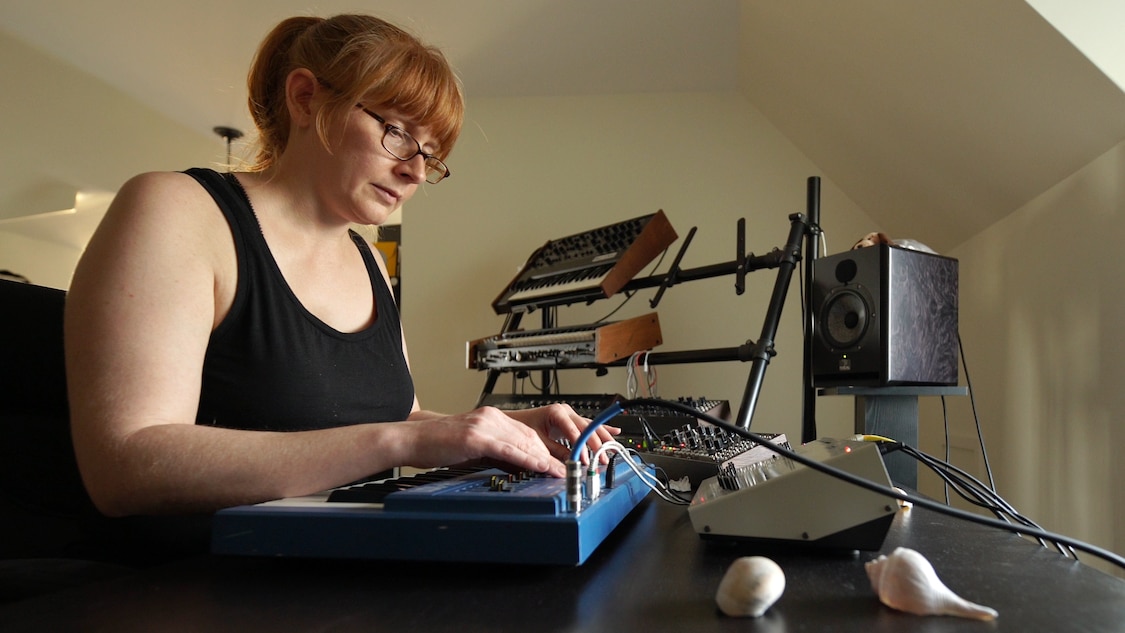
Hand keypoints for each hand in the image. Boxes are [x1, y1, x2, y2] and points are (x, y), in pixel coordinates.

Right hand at [405, 407, 568, 476]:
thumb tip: (516, 466)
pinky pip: (508, 449)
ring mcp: (484, 426)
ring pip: (523, 442)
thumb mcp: (473, 447)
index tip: (558, 462)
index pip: (526, 433)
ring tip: (559, 472)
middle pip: (529, 437)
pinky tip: (540, 467)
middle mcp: (491, 417)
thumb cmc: (438, 445)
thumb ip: (495, 452)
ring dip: (544, 459)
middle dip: (550, 455)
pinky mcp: (476, 437)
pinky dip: (527, 459)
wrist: (413, 439)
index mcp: (491, 417)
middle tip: (565, 470)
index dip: (544, 449)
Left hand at [502, 403, 619, 464]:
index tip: (585, 459)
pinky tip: (615, 431)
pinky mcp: (572, 421)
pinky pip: (590, 426)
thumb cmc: (523, 426)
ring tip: (612, 450)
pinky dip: (603, 429)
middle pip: (587, 428)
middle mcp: (566, 412)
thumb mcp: (537, 441)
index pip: (574, 431)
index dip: (581, 446)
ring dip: (602, 439)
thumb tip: (567, 465)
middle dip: (596, 444)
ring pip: (591, 426)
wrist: (516, 420)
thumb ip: (553, 452)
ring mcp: (571, 415)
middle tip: (603, 458)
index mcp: (557, 413)